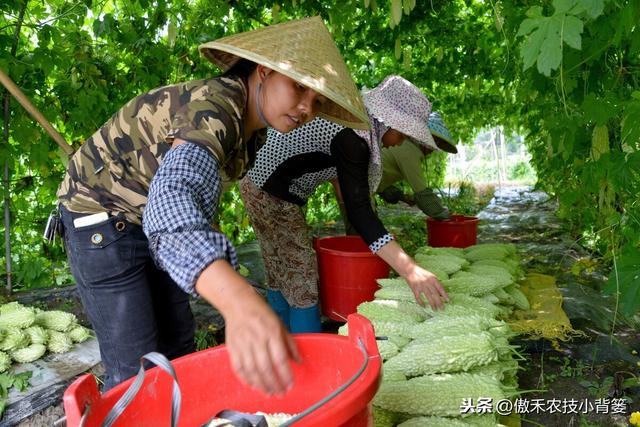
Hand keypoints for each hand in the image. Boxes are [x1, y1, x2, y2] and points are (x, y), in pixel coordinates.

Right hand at [195, 260, 299, 394]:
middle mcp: (257, 339)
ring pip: (252, 371)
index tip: (290, 384)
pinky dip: (246, 379)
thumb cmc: (261, 313)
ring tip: (269, 392)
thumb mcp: (280, 324)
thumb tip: (298, 361)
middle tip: (281, 393)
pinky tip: (254, 385)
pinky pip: (238, 368)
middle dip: (274, 384)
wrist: (238, 303)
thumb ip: (289, 343)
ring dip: (261, 385)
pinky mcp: (232, 347)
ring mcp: (243, 344)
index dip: (285, 374)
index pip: (279, 358)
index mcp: (271, 332)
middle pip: (265, 368)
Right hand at [404, 265, 448, 309]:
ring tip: (435, 309)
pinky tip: (424, 306)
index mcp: (433, 279)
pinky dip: (421, 302)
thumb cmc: (421, 273)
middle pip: (435, 294)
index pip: (440, 288)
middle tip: (442, 308)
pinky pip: (418, 297)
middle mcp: (427, 282)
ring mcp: (421, 286)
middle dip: (439, 302)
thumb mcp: (430, 276)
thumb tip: (441, 294)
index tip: (449, 301)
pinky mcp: (414, 288)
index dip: (445, 295)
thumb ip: (435, 283)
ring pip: (428, 297)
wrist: (410, 270)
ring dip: (432, 304)